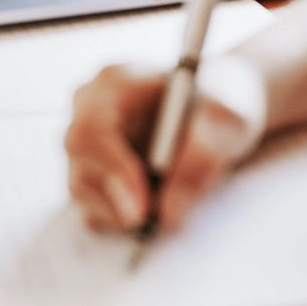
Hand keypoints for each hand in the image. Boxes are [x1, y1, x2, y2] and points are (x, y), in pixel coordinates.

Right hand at [65, 57, 266, 233]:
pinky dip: (119, 220)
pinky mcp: (91, 172)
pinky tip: (151, 210)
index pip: (94, 126)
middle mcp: (89, 107)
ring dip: (120, 212)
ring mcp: (86, 140)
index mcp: (115, 82)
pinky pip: (91, 207)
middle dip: (113, 197)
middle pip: (80, 158)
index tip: (142, 205)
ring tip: (164, 211)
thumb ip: (200, 158)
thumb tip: (167, 213)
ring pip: (82, 187)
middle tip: (149, 224)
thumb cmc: (221, 102)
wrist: (219, 111)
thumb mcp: (227, 119)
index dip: (113, 168)